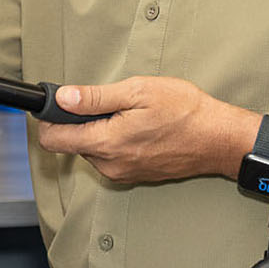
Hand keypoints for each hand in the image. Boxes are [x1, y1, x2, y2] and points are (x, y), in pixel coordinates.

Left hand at [35, 76, 248, 183]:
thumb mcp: (138, 91)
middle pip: (72, 143)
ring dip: (102, 131)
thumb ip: (95, 97)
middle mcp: (110, 165)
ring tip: (130, 114)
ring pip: (93, 149)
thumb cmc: (184, 111)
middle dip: (82, 121)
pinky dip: (117, 141)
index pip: (53, 140)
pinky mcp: (134, 176)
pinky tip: (140, 127)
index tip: (59, 103)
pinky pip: (111, 157)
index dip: (49, 118)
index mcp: (106, 143)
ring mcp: (122, 173)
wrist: (219, 139)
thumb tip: (63, 98)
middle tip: (109, 102)